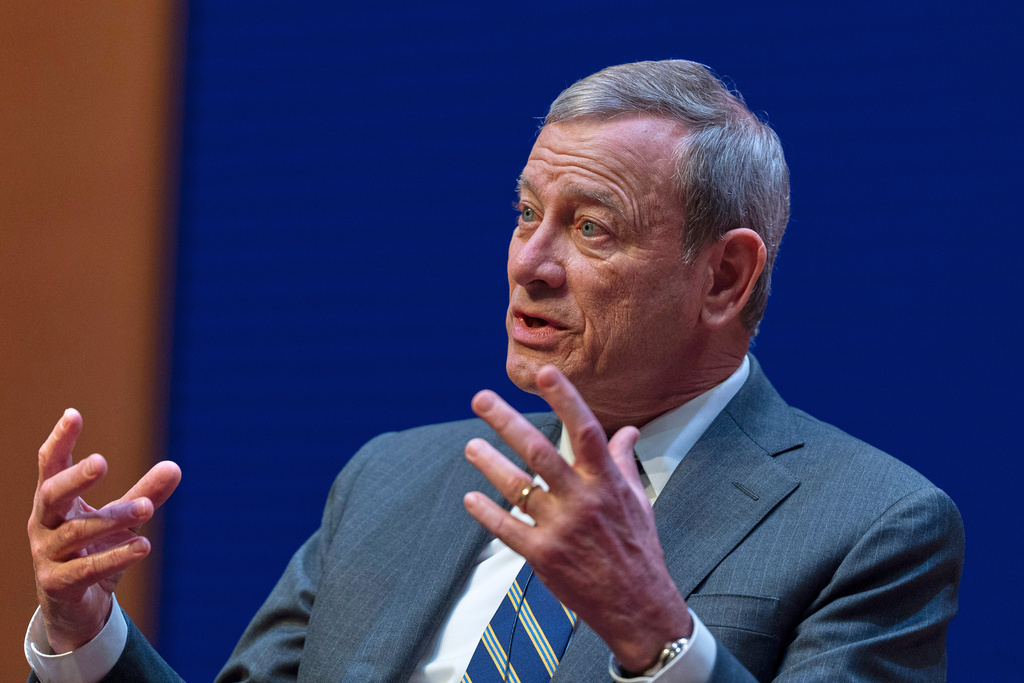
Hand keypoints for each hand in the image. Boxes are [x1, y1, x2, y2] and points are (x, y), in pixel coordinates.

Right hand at [27, 409, 180, 652]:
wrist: (76, 609)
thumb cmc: (94, 551)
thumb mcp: (121, 520)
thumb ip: (144, 494)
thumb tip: (175, 466)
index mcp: (54, 503)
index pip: (49, 466)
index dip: (59, 440)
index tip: (73, 414)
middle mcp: (43, 525)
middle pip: (51, 495)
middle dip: (74, 478)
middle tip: (101, 462)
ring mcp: (46, 556)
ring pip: (75, 532)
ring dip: (112, 519)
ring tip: (147, 509)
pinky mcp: (57, 585)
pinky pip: (84, 569)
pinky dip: (114, 557)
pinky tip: (142, 546)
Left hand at [463, 366, 691, 671]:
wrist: (638, 607)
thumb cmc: (638, 549)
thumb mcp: (638, 501)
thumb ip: (623, 462)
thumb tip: (627, 430)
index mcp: (607, 483)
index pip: (586, 431)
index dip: (566, 399)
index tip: (546, 373)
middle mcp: (583, 501)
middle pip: (539, 452)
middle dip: (507, 422)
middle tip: (481, 399)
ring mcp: (561, 529)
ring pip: (517, 487)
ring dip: (490, 464)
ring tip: (471, 446)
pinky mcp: (543, 556)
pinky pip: (508, 528)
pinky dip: (487, 512)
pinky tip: (471, 498)